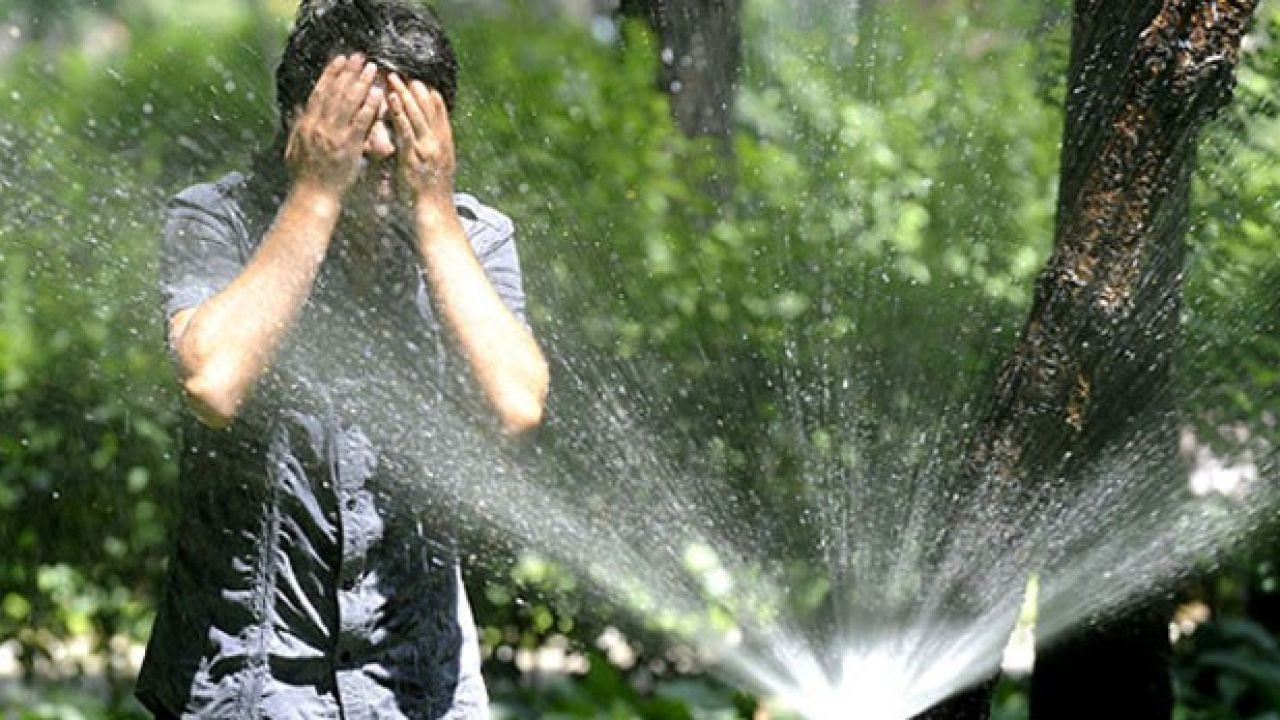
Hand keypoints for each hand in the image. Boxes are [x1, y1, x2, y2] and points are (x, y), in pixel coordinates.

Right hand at [285, 54, 383, 195]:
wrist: (313, 196)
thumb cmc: (305, 175)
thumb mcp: (294, 147)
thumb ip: (296, 126)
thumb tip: (296, 108)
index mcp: (307, 123)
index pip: (319, 92)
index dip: (330, 73)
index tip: (340, 59)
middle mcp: (319, 125)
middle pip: (335, 92)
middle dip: (348, 72)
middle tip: (359, 57)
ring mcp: (333, 135)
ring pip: (348, 102)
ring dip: (361, 82)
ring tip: (371, 68)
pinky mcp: (348, 146)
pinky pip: (361, 122)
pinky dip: (369, 106)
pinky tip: (378, 94)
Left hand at [386, 74, 455, 208]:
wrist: (435, 209)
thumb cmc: (432, 190)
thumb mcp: (438, 164)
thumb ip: (432, 148)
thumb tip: (426, 136)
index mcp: (444, 140)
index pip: (438, 109)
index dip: (428, 92)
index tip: (418, 77)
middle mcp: (438, 140)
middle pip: (427, 106)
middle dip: (414, 87)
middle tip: (402, 70)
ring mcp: (427, 146)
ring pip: (417, 113)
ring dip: (404, 92)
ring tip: (392, 76)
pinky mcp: (414, 154)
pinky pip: (406, 129)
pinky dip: (399, 112)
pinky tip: (392, 98)